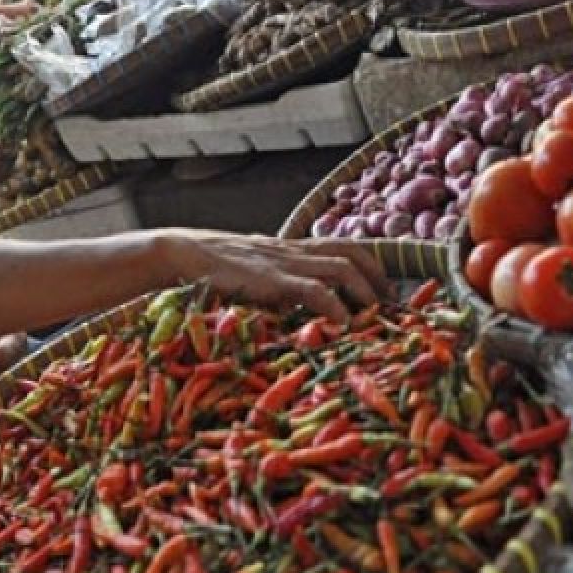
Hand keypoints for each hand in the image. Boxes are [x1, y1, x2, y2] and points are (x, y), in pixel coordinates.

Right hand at [164, 232, 393, 323]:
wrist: (182, 254)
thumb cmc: (211, 268)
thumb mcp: (251, 271)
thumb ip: (273, 283)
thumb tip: (288, 306)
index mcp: (291, 248)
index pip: (343, 247)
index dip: (370, 267)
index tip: (384, 293)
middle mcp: (294, 251)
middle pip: (353, 252)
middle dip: (378, 279)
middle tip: (390, 307)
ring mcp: (285, 263)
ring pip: (342, 266)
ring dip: (365, 291)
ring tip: (375, 316)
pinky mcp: (272, 280)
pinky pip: (314, 289)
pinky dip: (334, 305)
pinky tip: (342, 324)